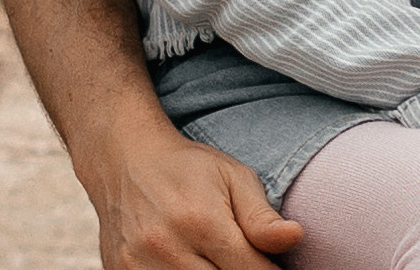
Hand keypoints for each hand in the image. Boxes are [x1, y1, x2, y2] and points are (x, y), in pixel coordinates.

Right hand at [83, 120, 303, 268]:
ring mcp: (138, 266)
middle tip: (246, 259)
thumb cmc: (188, 168)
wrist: (124, 159)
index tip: (274, 264)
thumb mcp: (233, 177)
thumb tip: (295, 238)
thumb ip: (262, 216)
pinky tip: (194, 262)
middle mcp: (167, 248)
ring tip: (219, 258)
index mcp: (202, 222)